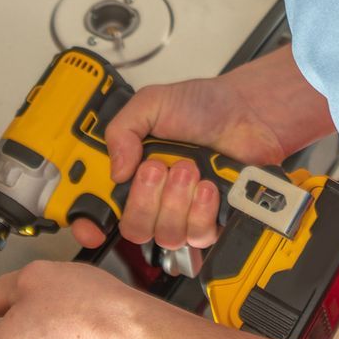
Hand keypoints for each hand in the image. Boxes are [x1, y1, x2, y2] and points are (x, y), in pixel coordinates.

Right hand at [80, 46, 332, 249]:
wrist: (250, 113)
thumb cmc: (205, 105)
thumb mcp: (152, 103)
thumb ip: (123, 130)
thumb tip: (114, 171)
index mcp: (131, 169)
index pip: (99, 206)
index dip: (89, 223)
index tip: (92, 226)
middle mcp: (153, 195)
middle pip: (132, 228)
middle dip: (145, 201)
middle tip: (159, 168)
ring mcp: (181, 209)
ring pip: (166, 235)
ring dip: (177, 201)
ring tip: (190, 170)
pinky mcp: (210, 219)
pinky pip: (198, 235)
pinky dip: (202, 210)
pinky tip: (208, 186)